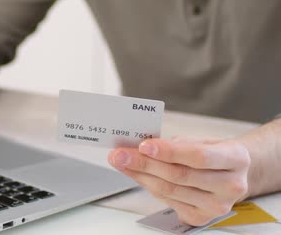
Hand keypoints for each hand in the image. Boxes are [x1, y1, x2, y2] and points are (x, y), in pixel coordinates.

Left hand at [108, 137, 250, 225]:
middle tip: (121, 154)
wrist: (231, 174)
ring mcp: (217, 205)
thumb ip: (177, 144)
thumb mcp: (202, 140)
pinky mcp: (201, 217)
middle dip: (144, 163)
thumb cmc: (213, 153)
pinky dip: (148, 186)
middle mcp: (232, 185)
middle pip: (180, 175)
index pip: (199, 156)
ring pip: (170, 190)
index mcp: (236, 159)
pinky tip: (137, 175)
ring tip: (122, 162)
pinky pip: (168, 201)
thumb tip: (142, 146)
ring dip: (140, 175)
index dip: (169, 151)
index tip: (143, 145)